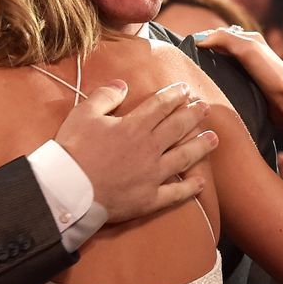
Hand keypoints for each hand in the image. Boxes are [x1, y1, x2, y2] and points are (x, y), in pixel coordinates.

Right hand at [54, 81, 217, 223]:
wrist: (69, 189)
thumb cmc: (74, 150)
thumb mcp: (83, 113)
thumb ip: (105, 96)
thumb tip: (123, 84)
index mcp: (134, 126)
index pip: (160, 106)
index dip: (175, 96)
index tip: (185, 90)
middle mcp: (149, 148)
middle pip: (177, 128)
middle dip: (193, 116)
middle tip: (205, 108)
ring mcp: (152, 175)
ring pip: (184, 158)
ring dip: (200, 146)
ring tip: (213, 139)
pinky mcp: (150, 198)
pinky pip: (175, 193)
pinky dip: (190, 188)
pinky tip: (201, 183)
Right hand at [196, 27, 282, 127]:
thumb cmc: (270, 73)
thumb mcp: (247, 48)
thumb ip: (224, 38)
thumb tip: (199, 40)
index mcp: (250, 39)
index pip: (218, 35)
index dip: (203, 40)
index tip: (187, 50)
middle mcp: (249, 52)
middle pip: (218, 49)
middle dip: (204, 54)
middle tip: (190, 64)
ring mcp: (248, 69)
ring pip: (221, 64)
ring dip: (209, 68)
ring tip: (197, 76)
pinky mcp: (247, 85)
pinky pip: (226, 78)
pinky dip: (217, 79)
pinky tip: (211, 86)